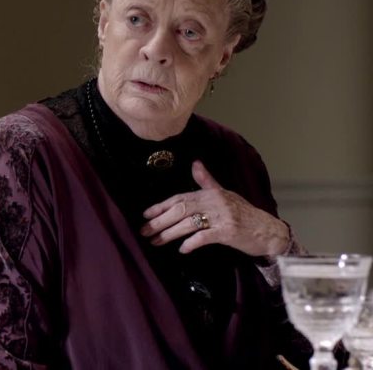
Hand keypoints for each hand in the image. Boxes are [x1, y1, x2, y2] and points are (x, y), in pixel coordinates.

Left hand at [139, 160, 289, 255]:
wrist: (269, 231)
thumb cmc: (245, 214)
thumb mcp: (225, 194)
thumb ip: (207, 181)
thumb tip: (195, 163)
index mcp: (211, 193)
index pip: (180, 197)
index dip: (161, 206)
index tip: (145, 214)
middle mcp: (215, 202)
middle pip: (180, 210)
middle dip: (159, 221)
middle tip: (144, 231)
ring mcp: (222, 216)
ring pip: (188, 223)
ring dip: (169, 234)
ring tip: (156, 242)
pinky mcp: (228, 232)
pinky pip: (204, 237)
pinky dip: (191, 243)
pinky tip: (182, 249)